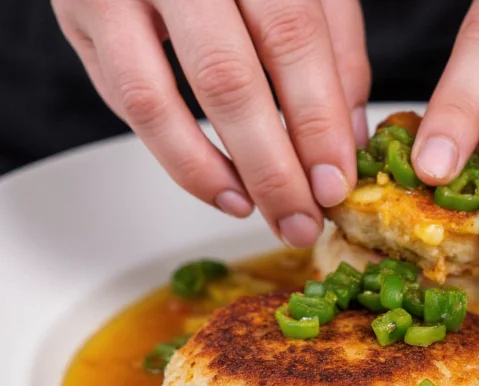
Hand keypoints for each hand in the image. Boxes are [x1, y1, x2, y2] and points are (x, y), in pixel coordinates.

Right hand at [52, 0, 370, 247]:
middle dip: (272, 167)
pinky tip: (221, 185)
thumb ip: (334, 45)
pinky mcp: (79, 17)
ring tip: (258, 210)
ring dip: (212, 173)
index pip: (290, 38)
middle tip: (301, 220)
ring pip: (154, 101)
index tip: (336, 183)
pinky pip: (122, 100)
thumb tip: (347, 137)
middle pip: (227, 79)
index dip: (316, 119)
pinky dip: (173, 155)